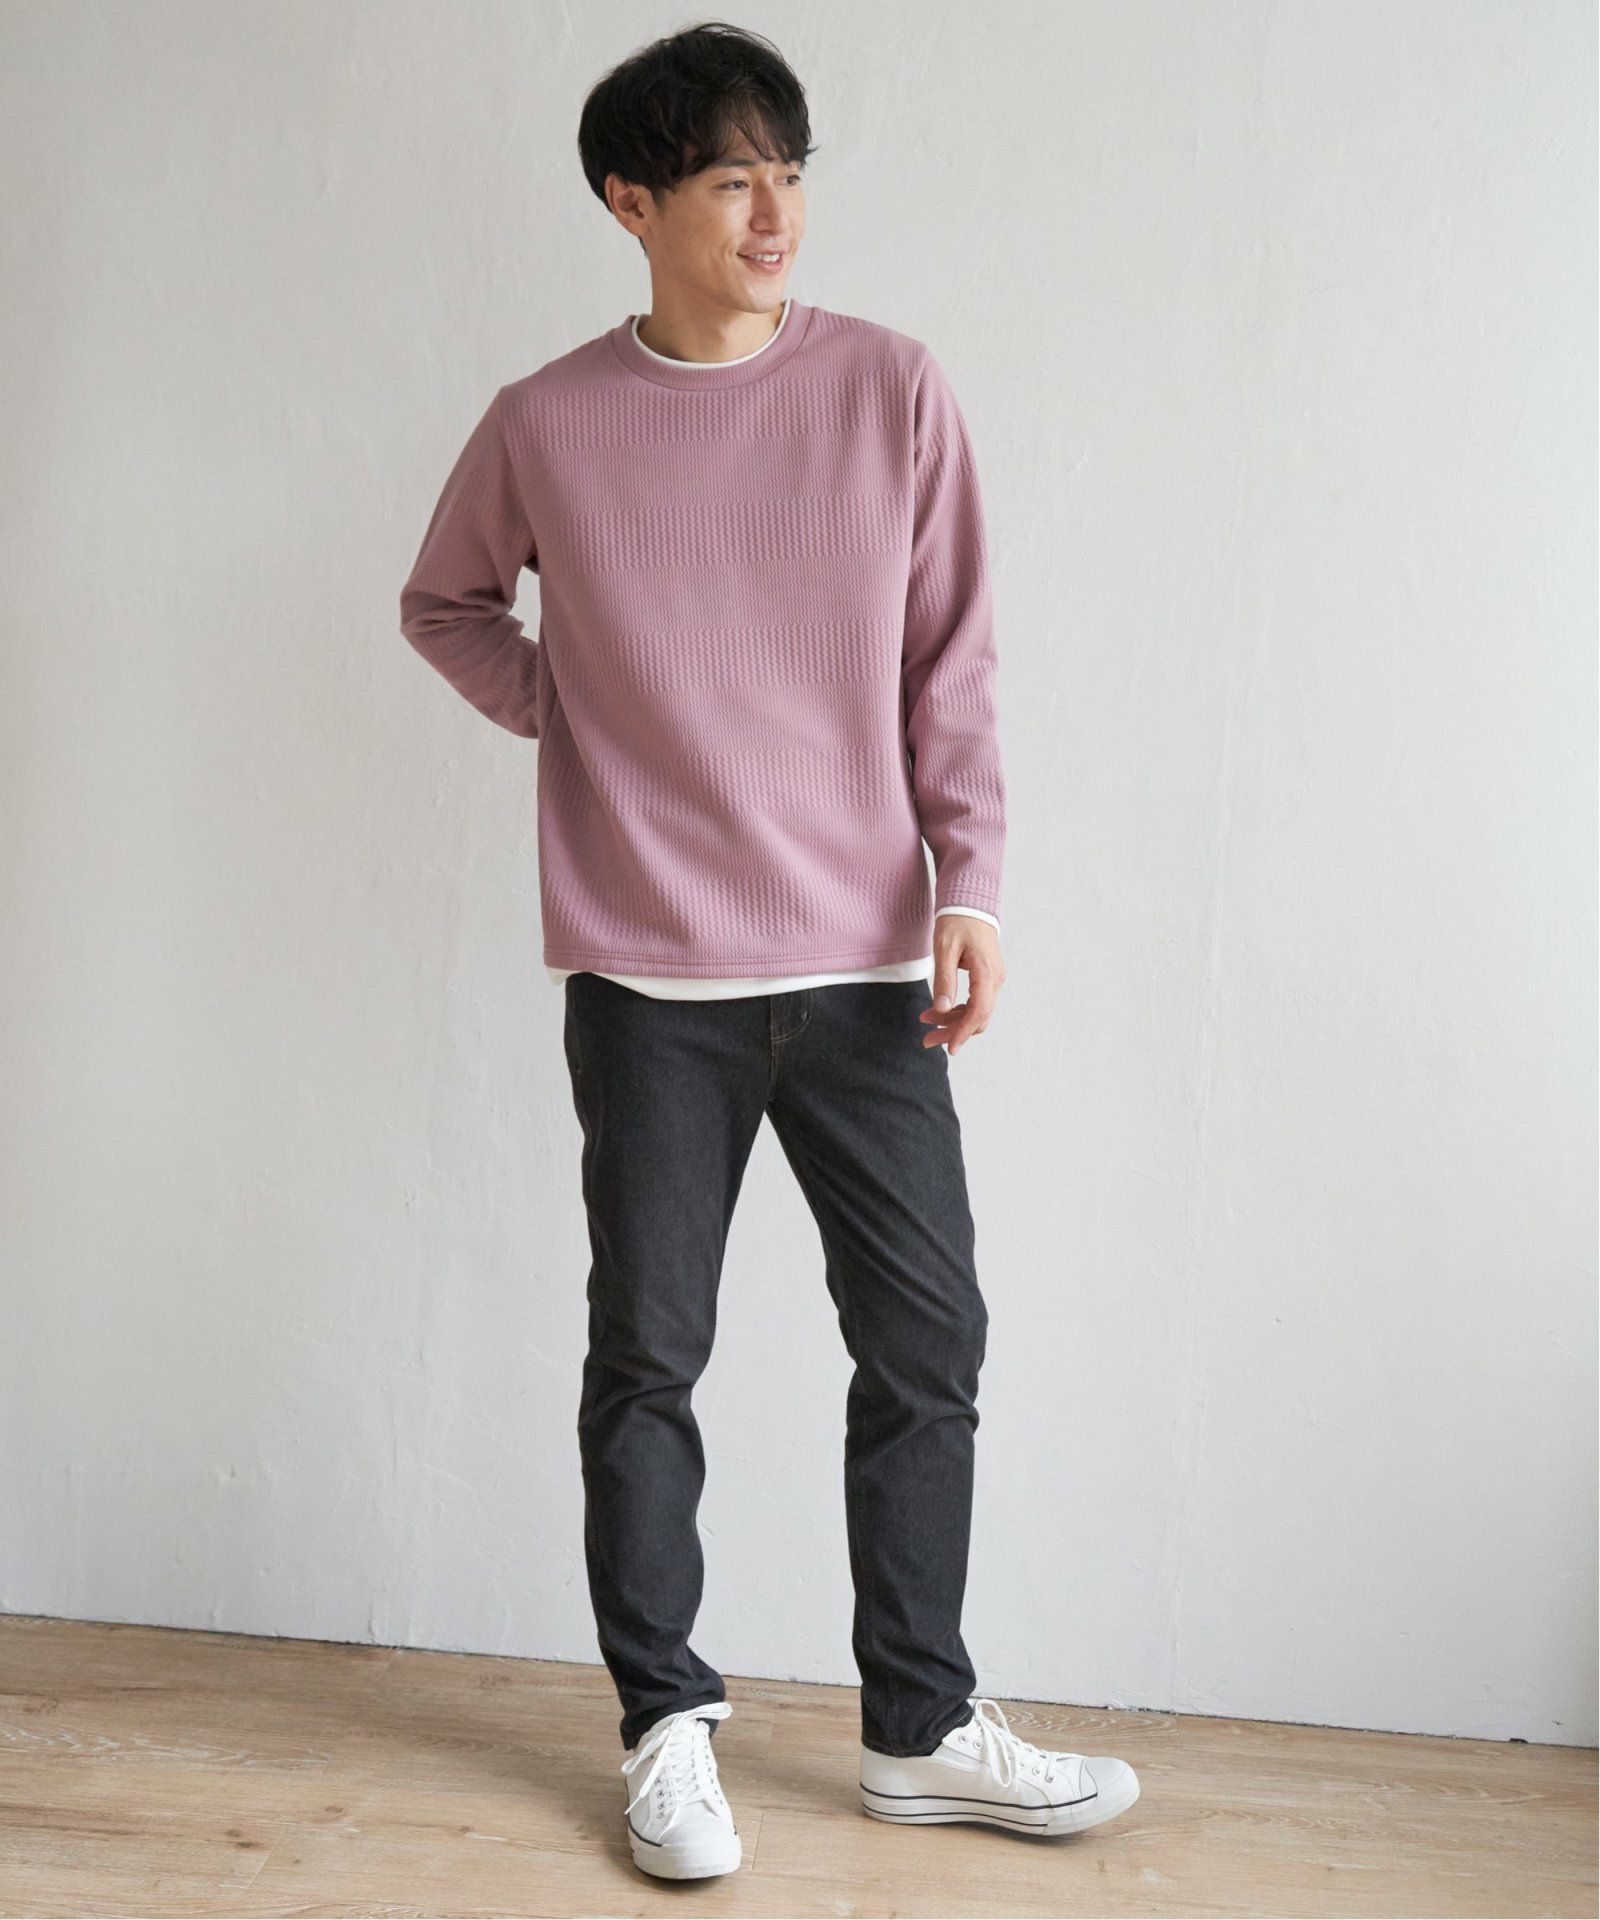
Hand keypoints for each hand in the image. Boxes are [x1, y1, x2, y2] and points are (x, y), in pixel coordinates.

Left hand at [920, 915, 1004, 1054]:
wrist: (970, 903)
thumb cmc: (958, 921)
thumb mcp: (945, 948)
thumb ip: (945, 979)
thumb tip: (941, 1008)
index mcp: (986, 972)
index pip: (978, 1012)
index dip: (963, 1032)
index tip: (949, 1048)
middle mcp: (994, 979)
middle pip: (978, 1017)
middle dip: (953, 1031)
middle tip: (927, 1039)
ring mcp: (992, 980)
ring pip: (976, 1012)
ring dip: (953, 1022)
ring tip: (926, 1022)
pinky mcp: (987, 979)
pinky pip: (975, 1003)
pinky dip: (957, 1011)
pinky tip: (937, 1011)